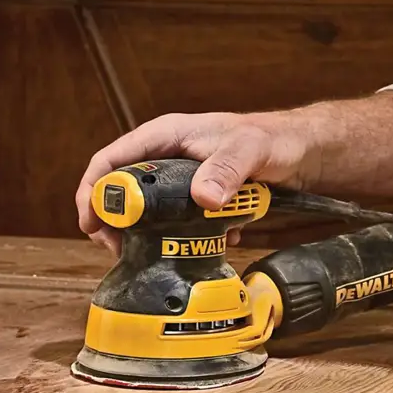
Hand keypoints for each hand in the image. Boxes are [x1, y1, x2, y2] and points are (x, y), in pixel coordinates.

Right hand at [74, 111, 313, 251]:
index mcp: (166, 136)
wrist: (301, 150)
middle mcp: (166, 155)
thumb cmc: (273, 140)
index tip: (91, 223)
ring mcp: (180, 177)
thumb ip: (227, 169)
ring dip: (141, 234)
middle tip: (117, 250)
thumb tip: (203, 197)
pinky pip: (172, 218)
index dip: (93, 191)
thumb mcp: (250, 151)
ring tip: (147, 257)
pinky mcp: (195, 196)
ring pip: (144, 208)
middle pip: (120, 188)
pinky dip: (176, 237)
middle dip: (112, 221)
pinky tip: (192, 249)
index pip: (111, 159)